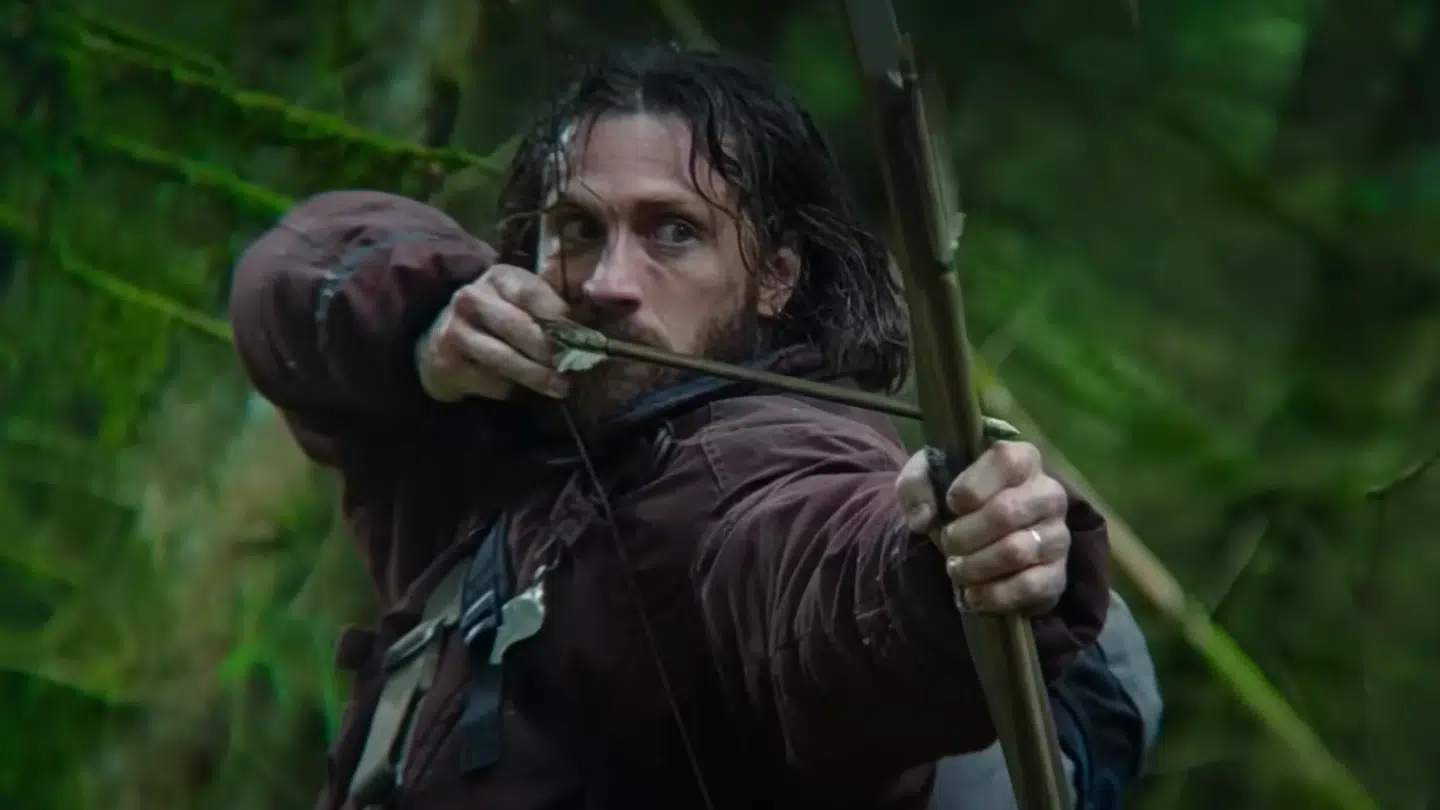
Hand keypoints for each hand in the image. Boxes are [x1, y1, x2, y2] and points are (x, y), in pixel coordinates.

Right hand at [417, 264, 571, 401]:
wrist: (444, 340)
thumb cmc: (499, 319)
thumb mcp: (522, 302)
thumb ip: (551, 309)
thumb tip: (592, 333)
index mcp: (498, 277)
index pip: (531, 293)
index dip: (558, 316)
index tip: (583, 337)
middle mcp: (472, 297)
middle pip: (518, 326)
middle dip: (550, 351)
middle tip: (575, 368)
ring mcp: (455, 330)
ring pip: (504, 357)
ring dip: (537, 376)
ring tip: (561, 388)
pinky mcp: (447, 362)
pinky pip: (489, 380)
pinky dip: (512, 389)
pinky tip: (525, 392)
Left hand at [895, 441, 1069, 614]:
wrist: (973, 544)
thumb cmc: (953, 502)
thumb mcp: (925, 481)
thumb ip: (915, 486)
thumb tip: (924, 518)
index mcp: (1022, 460)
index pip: (1005, 461)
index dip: (970, 487)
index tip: (950, 504)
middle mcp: (1049, 494)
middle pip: (1006, 512)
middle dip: (964, 535)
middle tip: (947, 545)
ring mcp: (1059, 536)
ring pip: (1015, 551)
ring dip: (974, 566)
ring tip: (956, 569)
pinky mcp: (1058, 575)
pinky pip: (1030, 587)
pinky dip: (993, 595)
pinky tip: (972, 594)